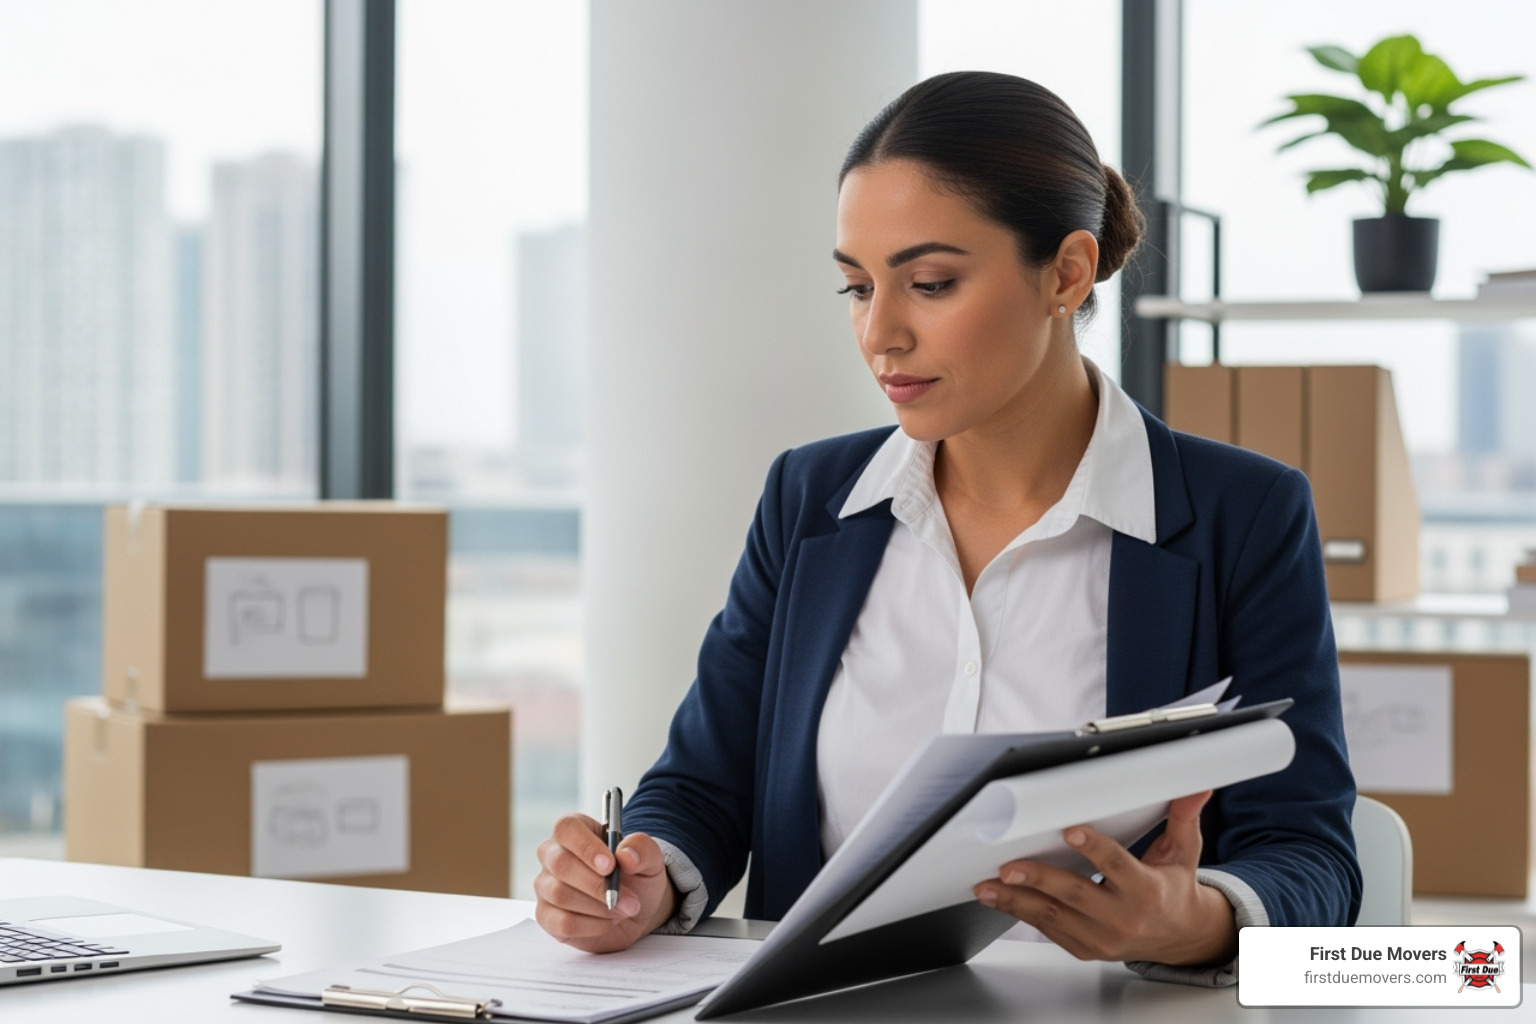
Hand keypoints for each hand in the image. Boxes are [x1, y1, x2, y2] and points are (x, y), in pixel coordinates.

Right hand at [534, 813, 679, 952]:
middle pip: (560, 864)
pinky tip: (607, 921)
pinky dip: (591, 925)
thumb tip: (626, 855)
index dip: (586, 846)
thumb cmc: (636, 876)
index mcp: (575, 830)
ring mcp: (546, 885)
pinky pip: (562, 922)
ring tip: (623, 909)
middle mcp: (553, 854)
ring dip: (599, 907)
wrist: (634, 910)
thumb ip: (642, 849)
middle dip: (597, 885)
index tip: (610, 865)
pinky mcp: (546, 915)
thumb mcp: (650, 858)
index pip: (567, 828)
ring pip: (560, 895)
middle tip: (628, 898)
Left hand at [972, 791, 1237, 966]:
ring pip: (1053, 917)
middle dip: (1039, 879)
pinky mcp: (1084, 949)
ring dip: (1016, 901)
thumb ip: (1182, 819)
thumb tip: (1197, 787)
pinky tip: (999, 899)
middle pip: (1075, 895)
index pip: (1117, 866)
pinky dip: (1022, 914)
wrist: (1178, 937)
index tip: (1071, 830)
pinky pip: (1049, 931)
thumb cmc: (1173, 890)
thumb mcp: (1182, 854)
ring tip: (988, 885)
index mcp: (1146, 891)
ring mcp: (1101, 938)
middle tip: (1008, 865)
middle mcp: (1123, 918)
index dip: (1094, 848)